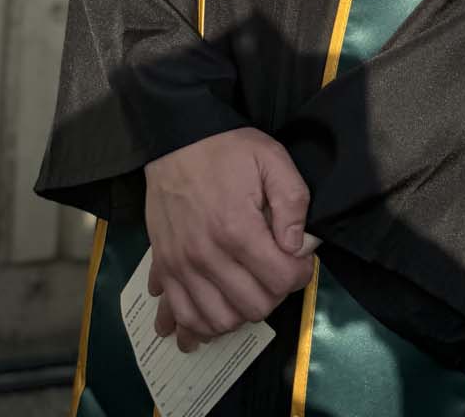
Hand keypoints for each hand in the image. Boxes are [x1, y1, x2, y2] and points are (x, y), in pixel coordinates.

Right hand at [144, 126, 317, 351]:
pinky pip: (181, 314)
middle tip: (276, 271)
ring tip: (250, 289)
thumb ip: (292, 202)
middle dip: (275, 294)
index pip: (280, 280)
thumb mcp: (272, 159)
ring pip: (218, 320)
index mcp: (237, 229)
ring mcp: (181, 265)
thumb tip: (297, 247)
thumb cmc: (227, 148)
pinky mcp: (164, 267)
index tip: (299, 260)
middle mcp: (207, 256)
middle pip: (253, 306)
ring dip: (241, 313)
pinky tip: (212, 317)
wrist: (175, 139)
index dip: (300, 274)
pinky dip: (198, 325)